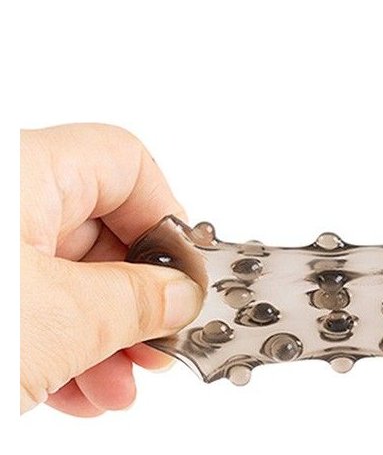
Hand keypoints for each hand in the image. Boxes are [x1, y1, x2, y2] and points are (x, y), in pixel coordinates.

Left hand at [20, 124, 203, 415]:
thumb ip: (137, 302)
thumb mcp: (59, 320)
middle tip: (160, 343)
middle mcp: (5, 202)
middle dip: (136, 300)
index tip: (188, 274)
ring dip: (104, 337)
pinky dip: (59, 350)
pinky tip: (79, 392)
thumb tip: (181, 294)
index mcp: (25, 171)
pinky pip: (30, 308)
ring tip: (119, 384)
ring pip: (67, 278)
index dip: (168, 219)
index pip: (125, 165)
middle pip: (102, 231)